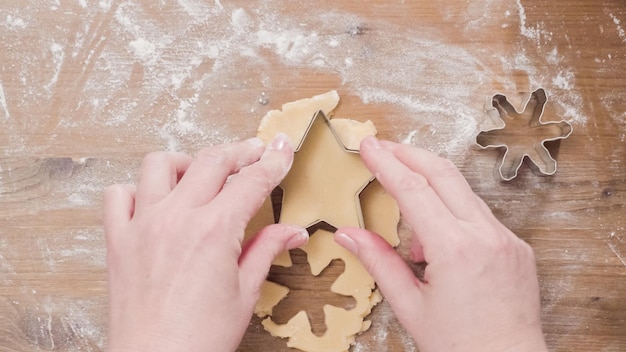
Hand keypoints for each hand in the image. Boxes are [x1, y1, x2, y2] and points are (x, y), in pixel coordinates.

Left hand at [103, 134, 307, 351]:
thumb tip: (292, 232)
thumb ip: (267, 250)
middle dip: (240, 151)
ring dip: (187, 161)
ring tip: (202, 172)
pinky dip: (138, 189)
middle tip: (255, 152)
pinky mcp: (118, 240)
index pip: (251, 181)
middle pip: (211, 160)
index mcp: (215, 230)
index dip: (273, 161)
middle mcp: (177, 218)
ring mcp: (143, 225)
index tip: (281, 149)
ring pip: (160, 164)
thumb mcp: (245, 293)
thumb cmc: (200, 339)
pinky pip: (118, 195)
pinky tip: (156, 200)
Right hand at [334, 136, 546, 351]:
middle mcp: (485, 235)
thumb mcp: (409, 305)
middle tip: (383, 147)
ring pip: (462, 192)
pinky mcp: (516, 245)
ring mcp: (506, 238)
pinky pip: (479, 215)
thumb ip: (378, 261)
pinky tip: (438, 243)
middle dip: (409, 154)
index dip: (386, 163)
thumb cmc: (459, 345)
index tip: (368, 145)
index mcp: (454, 249)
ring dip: (430, 189)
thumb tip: (347, 234)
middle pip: (443, 173)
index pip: (413, 190)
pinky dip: (452, 215)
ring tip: (410, 227)